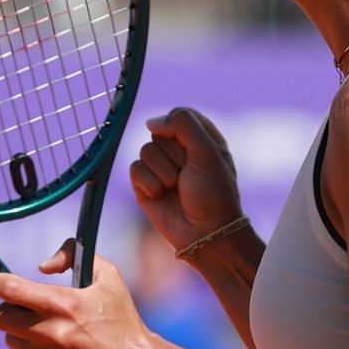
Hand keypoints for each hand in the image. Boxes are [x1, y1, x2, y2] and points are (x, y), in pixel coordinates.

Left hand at [0, 241, 161, 348]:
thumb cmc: (122, 320)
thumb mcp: (108, 276)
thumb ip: (74, 255)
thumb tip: (42, 265)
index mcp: (62, 304)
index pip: (9, 289)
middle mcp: (50, 332)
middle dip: (5, 308)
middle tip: (21, 306)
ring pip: (10, 339)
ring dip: (19, 331)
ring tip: (44, 328)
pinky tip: (56, 348)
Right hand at [129, 108, 242, 252]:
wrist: (205, 233)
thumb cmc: (213, 193)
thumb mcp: (207, 151)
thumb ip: (182, 125)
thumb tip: (150, 122)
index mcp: (200, 138)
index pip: (179, 115)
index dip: (180, 130)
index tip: (192, 148)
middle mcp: (179, 150)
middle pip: (158, 133)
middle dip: (174, 156)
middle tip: (188, 175)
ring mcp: (160, 167)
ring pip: (145, 151)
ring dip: (164, 172)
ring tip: (177, 188)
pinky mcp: (144, 184)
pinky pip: (135, 169)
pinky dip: (150, 183)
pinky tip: (162, 196)